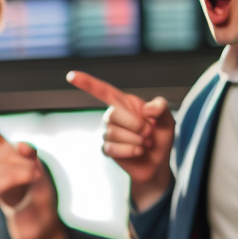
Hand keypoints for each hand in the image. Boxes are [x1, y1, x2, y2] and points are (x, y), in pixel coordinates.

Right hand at [0, 119, 44, 212]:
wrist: (30, 200)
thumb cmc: (30, 173)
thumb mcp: (34, 158)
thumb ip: (28, 149)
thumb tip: (20, 146)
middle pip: (5, 150)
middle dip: (23, 157)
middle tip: (35, 165)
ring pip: (6, 164)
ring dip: (26, 168)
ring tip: (35, 173)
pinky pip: (7, 178)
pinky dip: (22, 177)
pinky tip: (31, 178)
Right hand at [72, 71, 174, 209]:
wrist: (158, 163)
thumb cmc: (160, 138)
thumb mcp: (167, 119)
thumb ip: (161, 108)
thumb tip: (146, 109)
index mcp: (125, 103)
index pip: (103, 91)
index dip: (86, 83)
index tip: (70, 75)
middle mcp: (113, 116)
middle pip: (112, 114)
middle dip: (135, 125)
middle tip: (149, 133)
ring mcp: (108, 133)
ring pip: (113, 133)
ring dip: (135, 140)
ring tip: (145, 144)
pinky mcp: (107, 149)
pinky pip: (111, 148)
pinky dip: (129, 151)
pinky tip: (138, 152)